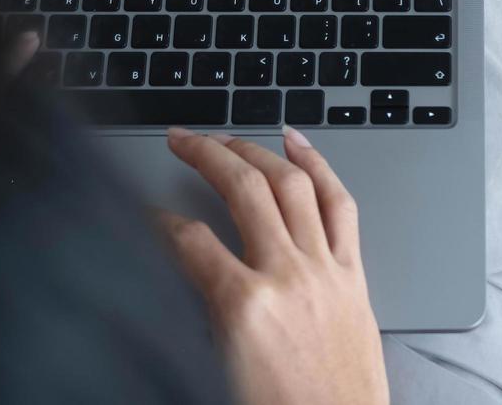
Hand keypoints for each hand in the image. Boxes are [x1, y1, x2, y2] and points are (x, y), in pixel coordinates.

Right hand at [157, 127, 388, 404]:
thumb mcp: (217, 366)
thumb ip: (199, 308)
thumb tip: (184, 266)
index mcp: (244, 307)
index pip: (186, 239)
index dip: (158, 220)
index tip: (146, 214)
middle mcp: (288, 277)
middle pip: (242, 188)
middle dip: (204, 153)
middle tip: (181, 139)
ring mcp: (326, 272)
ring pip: (292, 184)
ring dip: (256, 150)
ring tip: (230, 135)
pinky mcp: (354, 278)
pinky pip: (340, 205)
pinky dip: (320, 167)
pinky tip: (300, 145)